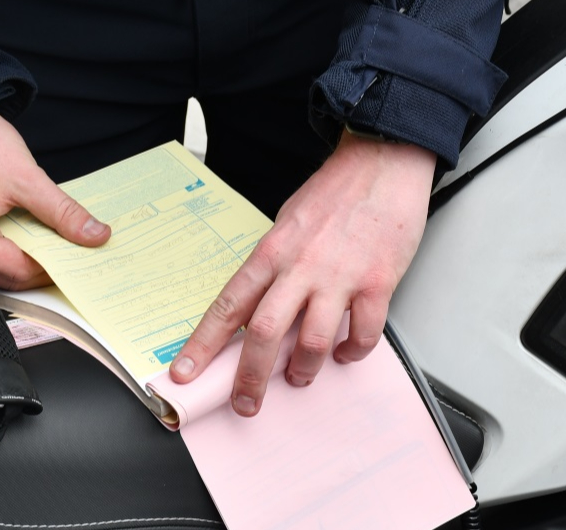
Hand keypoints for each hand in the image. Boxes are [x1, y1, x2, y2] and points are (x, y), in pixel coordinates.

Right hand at [0, 107, 109, 288]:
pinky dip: (12, 252)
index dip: (55, 267)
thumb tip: (94, 235)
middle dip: (43, 268)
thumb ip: (62, 212)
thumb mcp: (27, 178)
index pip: (20, 272)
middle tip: (75, 254)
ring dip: (28, 261)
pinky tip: (33, 238)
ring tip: (57, 245)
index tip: (82, 259)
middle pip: (9, 278)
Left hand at [170, 130, 436, 415]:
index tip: (183, 373)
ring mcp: (339, 277)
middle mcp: (300, 267)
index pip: (228, 306)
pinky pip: (362, 333)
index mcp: (271, 252)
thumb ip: (273, 266)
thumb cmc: (335, 192)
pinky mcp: (376, 282)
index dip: (202, 345)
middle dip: (249, 377)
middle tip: (245, 403)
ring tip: (299, 377)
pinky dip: (352, 352)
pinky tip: (346, 353)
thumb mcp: (286, 223)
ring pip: (313, 342)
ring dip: (303, 370)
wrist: (382, 162)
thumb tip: (259, 307)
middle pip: (265, 334)